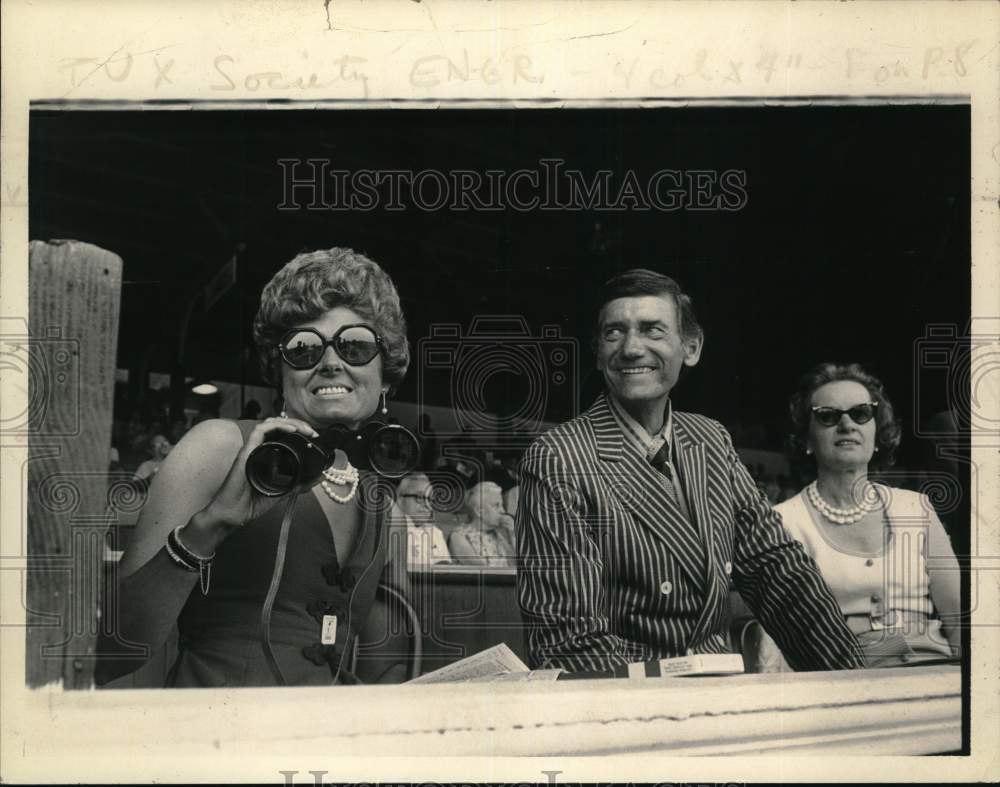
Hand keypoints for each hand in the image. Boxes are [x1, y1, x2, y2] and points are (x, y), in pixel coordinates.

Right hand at [185, 416, 319, 550]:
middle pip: (278, 426)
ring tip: (305, 429)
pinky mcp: (246, 452)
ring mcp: (252, 449)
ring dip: (290, 422)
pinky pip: (260, 431)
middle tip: (313, 432)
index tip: (314, 437)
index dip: (299, 431)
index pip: (282, 434)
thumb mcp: (283, 491)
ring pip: (270, 424)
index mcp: (267, 456)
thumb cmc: (251, 503)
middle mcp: (259, 449)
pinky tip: (291, 429)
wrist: (234, 514)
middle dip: (298, 424)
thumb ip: (301, 483)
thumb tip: (320, 476)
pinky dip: (276, 426)